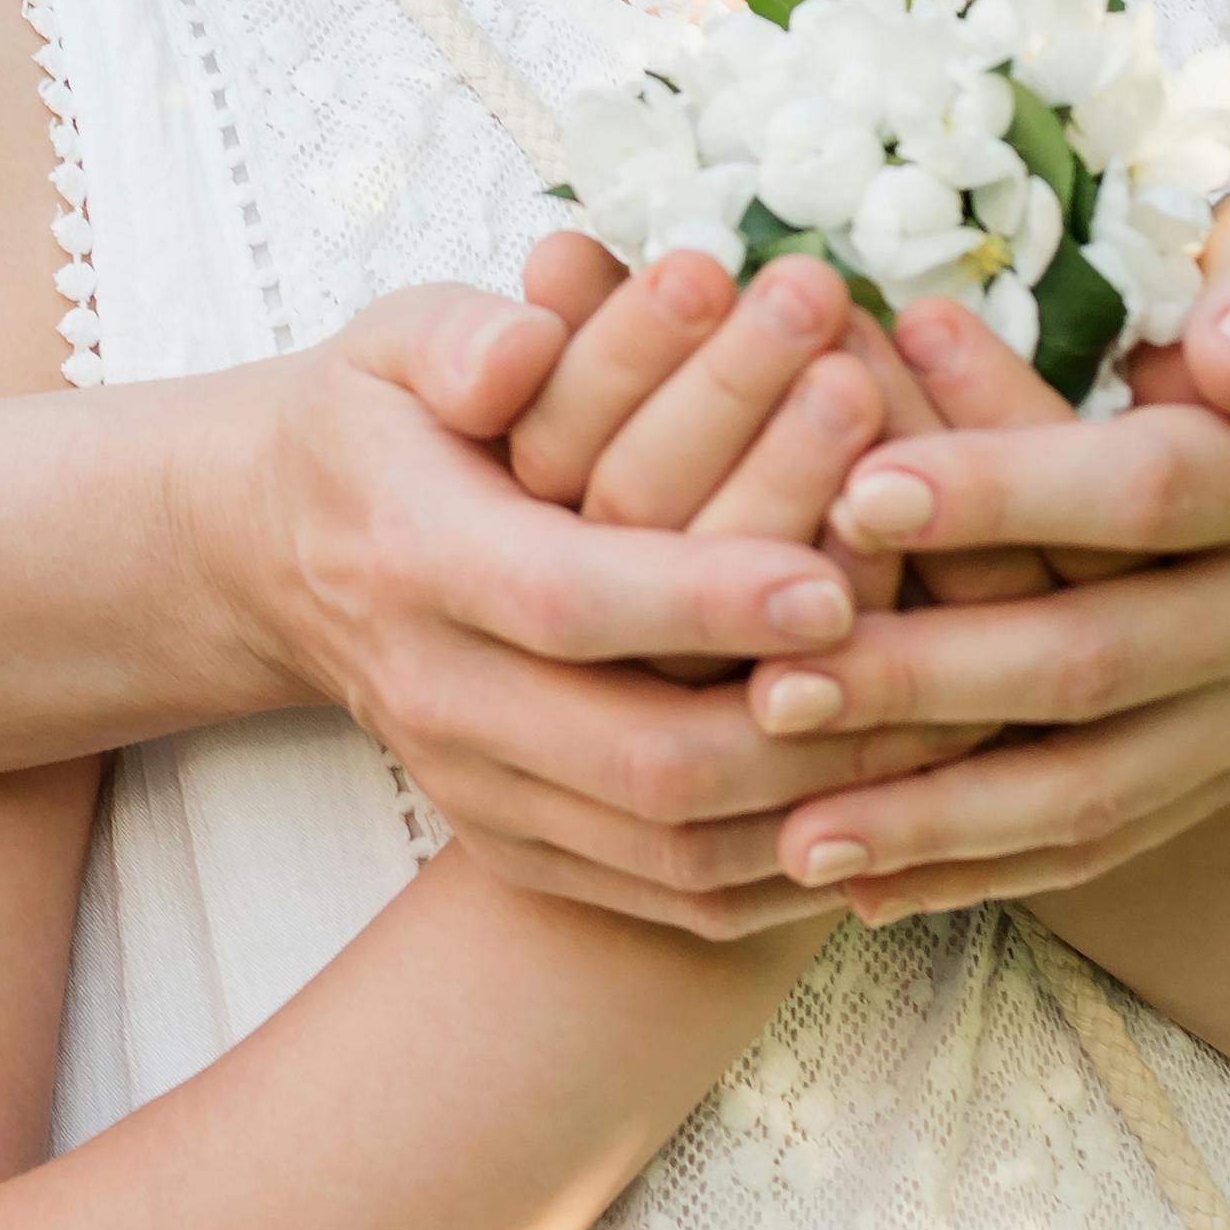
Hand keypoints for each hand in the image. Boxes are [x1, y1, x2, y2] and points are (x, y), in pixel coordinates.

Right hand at [223, 280, 962, 940]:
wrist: (282, 556)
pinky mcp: (516, 850)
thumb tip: (529, 343)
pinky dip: (785, 869)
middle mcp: (439, 694)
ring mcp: (476, 790)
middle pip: (633, 753)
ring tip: (947, 731)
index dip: (703, 597)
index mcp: (412, 555)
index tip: (836, 578)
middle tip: (941, 666)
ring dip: (817, 803)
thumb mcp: (389, 341)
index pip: (566, 596)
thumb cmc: (379, 422)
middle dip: (800, 723)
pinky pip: (667, 896)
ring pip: (668, 846)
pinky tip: (886, 810)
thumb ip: (462, 333)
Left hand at [727, 178, 1229, 907]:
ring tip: (792, 833)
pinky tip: (856, 891)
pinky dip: (979, 869)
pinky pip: (1102, 837)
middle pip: (1098, 659)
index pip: (1143, 491)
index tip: (856, 491)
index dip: (1003, 491)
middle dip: (930, 679)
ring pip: (1095, 785)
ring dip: (938, 817)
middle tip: (773, 685)